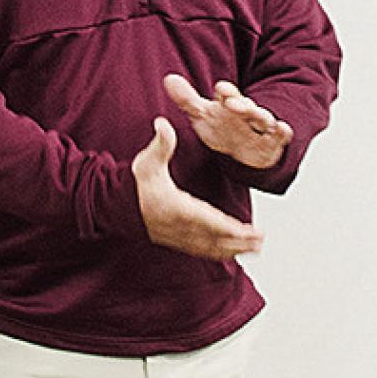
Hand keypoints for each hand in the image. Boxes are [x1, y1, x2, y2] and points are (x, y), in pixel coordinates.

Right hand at [132, 117, 262, 259]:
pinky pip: (201, 251)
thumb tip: (162, 124)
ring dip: (232, 250)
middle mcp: (178, 226)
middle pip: (214, 238)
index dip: (228, 227)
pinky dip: (218, 253)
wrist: (116, 205)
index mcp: (175, 206)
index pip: (207, 219)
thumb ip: (160, 143)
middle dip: (238, 242)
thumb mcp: (148, 160)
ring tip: (253, 248)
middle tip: (259, 241)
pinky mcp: (176, 241)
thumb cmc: (135, 182)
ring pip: (209, 247)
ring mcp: (177, 236)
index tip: (247, 230)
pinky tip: (231, 253)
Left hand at [164, 74, 292, 168]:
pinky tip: (283, 129)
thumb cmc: (222, 128)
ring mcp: (260, 126)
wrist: (243, 152)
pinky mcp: (272, 142)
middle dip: (241, 103)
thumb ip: (186, 99)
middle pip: (245, 105)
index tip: (220, 88)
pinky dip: (282, 132)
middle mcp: (246, 112)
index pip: (227, 94)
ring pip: (263, 119)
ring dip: (260, 116)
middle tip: (233, 103)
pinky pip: (279, 136)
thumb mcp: (202, 115)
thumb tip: (168, 79)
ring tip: (257, 114)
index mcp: (228, 103)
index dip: (225, 91)